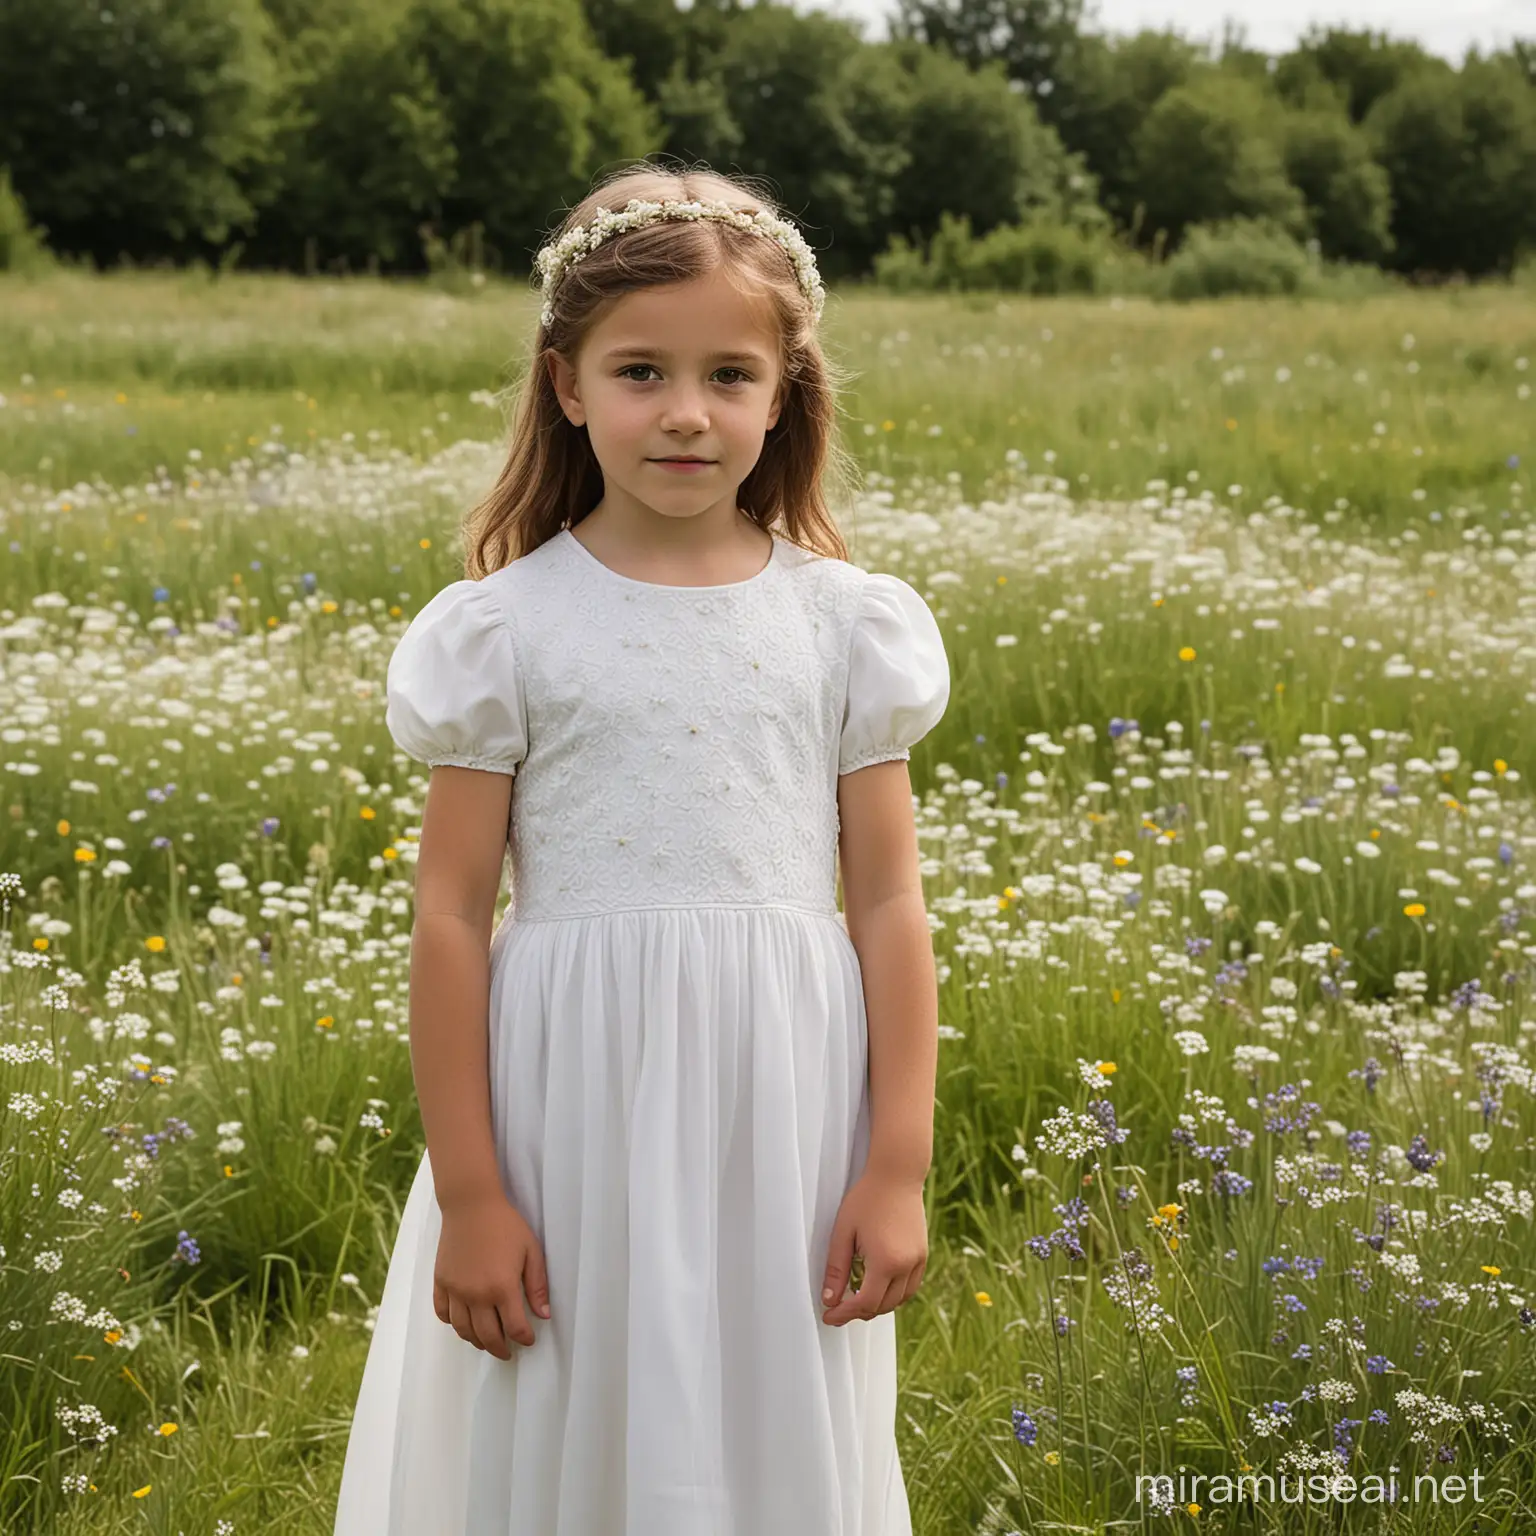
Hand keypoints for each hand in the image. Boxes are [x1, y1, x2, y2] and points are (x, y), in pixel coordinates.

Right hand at [433, 1192, 549, 1358]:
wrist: (471, 1205)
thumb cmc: (506, 1225)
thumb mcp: (531, 1251)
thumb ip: (537, 1285)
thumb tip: (544, 1315)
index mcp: (502, 1287)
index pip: (515, 1328)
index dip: (524, 1338)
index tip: (528, 1340)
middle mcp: (476, 1295)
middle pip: (488, 1336)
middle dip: (500, 1348)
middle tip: (507, 1352)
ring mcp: (455, 1290)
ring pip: (463, 1330)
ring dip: (476, 1341)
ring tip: (487, 1341)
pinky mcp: (440, 1282)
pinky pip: (443, 1314)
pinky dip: (453, 1324)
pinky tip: (463, 1323)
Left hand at [820, 1170, 927, 1326]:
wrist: (897, 1175)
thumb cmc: (867, 1198)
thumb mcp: (843, 1232)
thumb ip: (836, 1270)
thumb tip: (830, 1300)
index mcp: (885, 1262)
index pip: (864, 1303)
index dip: (844, 1314)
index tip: (829, 1316)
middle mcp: (905, 1266)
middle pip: (881, 1306)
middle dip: (858, 1312)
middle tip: (838, 1307)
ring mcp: (918, 1261)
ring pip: (898, 1301)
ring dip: (877, 1305)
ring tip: (856, 1297)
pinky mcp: (923, 1255)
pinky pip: (910, 1288)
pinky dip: (894, 1295)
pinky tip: (878, 1286)